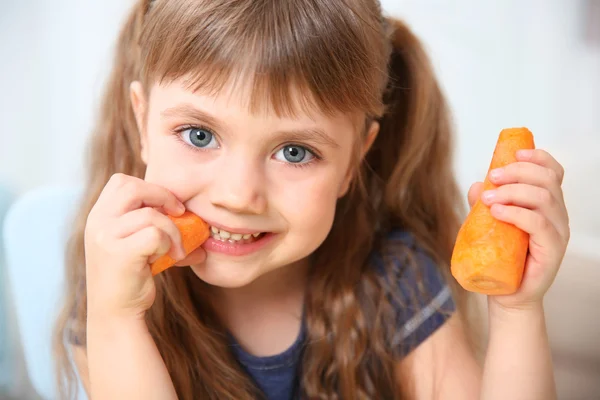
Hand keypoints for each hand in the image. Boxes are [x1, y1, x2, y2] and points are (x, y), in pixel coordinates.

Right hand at [85, 173, 188, 318]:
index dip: (149, 188)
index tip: (168, 207)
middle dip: (163, 196)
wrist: (116, 313)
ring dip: (173, 230)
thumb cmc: (132, 278)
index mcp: (99, 215)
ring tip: (177, 250)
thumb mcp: (139, 245)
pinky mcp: (118, 253)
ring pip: (150, 215)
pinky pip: (155, 235)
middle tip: (179, 214)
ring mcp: (105, 237)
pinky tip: (169, 259)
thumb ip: (158, 226)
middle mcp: (97, 222)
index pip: (122, 181)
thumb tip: (202, 225)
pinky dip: (169, 244)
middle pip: (130, 186)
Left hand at [467, 149, 569, 309]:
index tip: (514, 152)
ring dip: (513, 191)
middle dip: (518, 171)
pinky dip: (516, 213)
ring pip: (543, 198)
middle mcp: (557, 215)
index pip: (553, 172)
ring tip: (489, 199)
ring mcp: (557, 232)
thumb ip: (485, 204)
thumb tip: (476, 185)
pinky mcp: (552, 250)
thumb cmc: (500, 257)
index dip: (538, 157)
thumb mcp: (489, 224)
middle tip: (492, 176)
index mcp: (547, 204)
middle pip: (547, 180)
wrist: (506, 294)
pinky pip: (538, 223)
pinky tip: (497, 212)